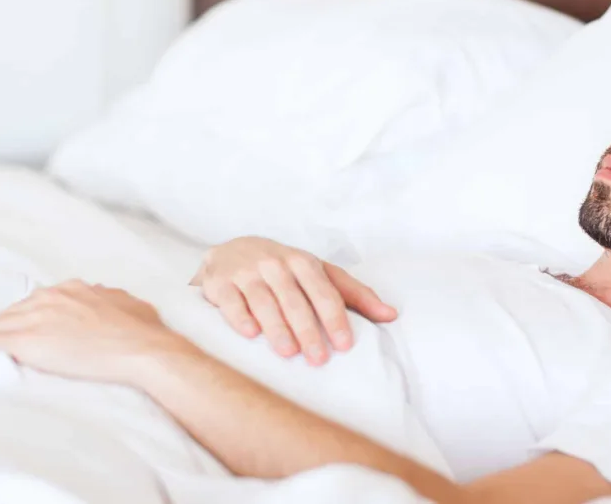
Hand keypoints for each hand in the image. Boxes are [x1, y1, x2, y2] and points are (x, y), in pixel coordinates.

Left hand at [0, 280, 196, 385]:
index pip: (37, 301)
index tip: (23, 326)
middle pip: (14, 310)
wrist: (143, 350)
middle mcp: (51, 297)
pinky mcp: (29, 341)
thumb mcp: (128, 304)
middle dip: (4, 325)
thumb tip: (107, 299)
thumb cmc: (143, 332)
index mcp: (73, 289)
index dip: (27, 316)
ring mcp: (38, 317)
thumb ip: (109, 299)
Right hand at [190, 236, 396, 365]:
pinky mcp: (219, 281)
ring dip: (277, 328)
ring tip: (289, 353)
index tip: (345, 345)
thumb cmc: (283, 270)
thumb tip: (391, 315)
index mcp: (303, 262)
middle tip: (318, 359)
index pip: (324, 291)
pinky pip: (231, 301)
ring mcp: (245, 271)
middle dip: (308, 330)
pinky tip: (250, 334)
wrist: (229, 251)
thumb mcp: (320, 275)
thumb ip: (355, 295)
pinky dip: (240, 317)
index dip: (335, 318)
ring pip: (264, 301)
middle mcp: (275, 263)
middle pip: (295, 299)